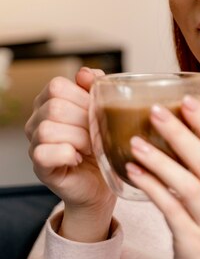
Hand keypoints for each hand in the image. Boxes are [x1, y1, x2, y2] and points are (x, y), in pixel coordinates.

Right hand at [25, 67, 115, 240]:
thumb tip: (85, 74)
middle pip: (55, 107)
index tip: (96, 113)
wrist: (102, 184)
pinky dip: (67, 154)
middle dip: (84, 120)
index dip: (82, 98)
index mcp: (50, 102)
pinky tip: (78, 158)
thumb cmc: (102, 147)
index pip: (57, 85)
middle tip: (97, 134)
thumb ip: (95, 89)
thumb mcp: (104, 112)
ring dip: (79, 138)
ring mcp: (35, 143)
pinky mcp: (40, 166)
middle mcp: (37, 121)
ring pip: (49, 129)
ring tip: (91, 148)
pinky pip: (45, 152)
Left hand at [126, 95, 199, 258]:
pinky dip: (152, 188)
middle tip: (155, 111)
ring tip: (135, 141)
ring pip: (189, 184)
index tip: (186, 100)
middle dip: (180, 133)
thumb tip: (185, 143)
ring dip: (161, 160)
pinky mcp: (193, 244)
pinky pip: (171, 210)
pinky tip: (133, 173)